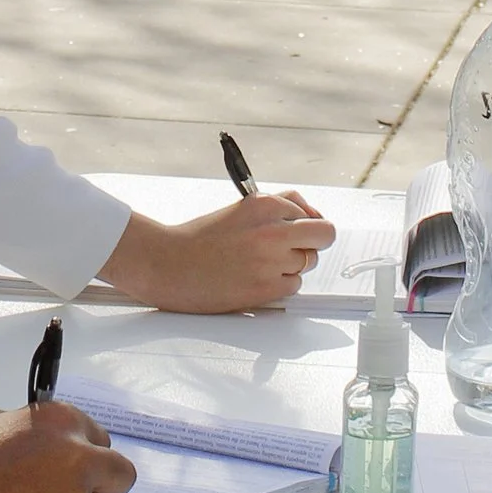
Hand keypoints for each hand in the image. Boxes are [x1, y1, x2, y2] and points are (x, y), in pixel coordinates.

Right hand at [105, 193, 333, 312]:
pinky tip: (254, 279)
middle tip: (294, 249)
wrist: (167, 264)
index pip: (310, 211)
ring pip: (307, 263)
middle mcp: (272, 229)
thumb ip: (276, 207)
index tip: (296, 231)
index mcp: (264, 204)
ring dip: (290, 266)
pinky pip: (293, 286)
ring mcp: (271, 260)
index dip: (303, 224)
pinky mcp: (266, 287)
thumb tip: (310, 215)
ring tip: (257, 265)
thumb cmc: (198, 238)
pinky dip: (279, 286)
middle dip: (314, 242)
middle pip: (325, 234)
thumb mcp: (240, 210)